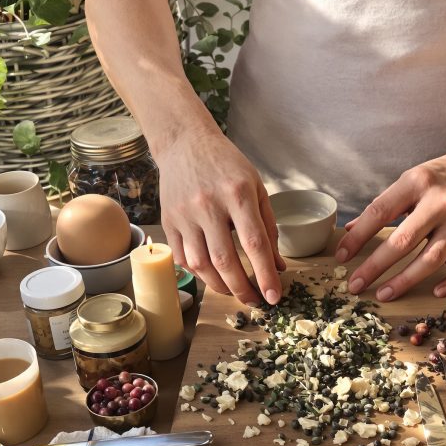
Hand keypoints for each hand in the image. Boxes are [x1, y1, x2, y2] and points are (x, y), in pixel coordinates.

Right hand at [158, 127, 285, 305]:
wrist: (185, 143)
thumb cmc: (227, 165)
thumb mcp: (256, 188)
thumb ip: (268, 227)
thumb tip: (278, 267)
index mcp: (238, 194)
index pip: (254, 243)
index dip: (265, 275)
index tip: (274, 297)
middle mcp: (209, 205)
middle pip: (225, 260)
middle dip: (242, 288)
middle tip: (255, 301)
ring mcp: (184, 214)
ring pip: (201, 264)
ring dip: (220, 286)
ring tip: (234, 291)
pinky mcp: (168, 220)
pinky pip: (183, 257)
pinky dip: (199, 273)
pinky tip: (212, 275)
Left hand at [336, 148, 445, 300]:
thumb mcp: (413, 179)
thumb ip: (386, 205)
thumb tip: (353, 228)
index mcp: (419, 183)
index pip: (380, 213)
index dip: (357, 237)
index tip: (341, 256)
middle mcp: (442, 203)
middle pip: (403, 242)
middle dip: (375, 267)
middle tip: (354, 285)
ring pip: (432, 259)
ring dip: (405, 281)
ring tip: (384, 294)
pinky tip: (435, 292)